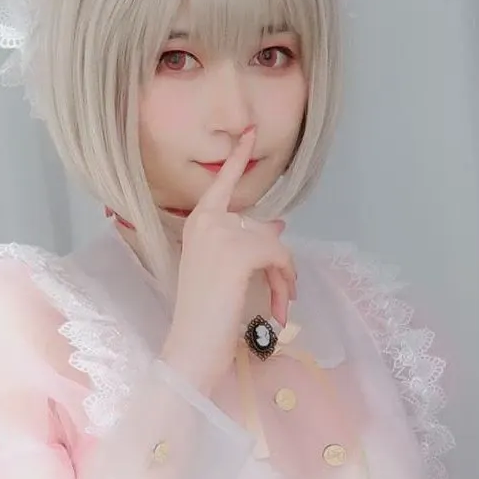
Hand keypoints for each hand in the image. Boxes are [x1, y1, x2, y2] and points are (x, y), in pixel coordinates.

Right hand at [163, 125, 297, 392]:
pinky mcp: (237, 252)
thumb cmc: (205, 317)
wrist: (191, 346)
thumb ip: (247, 245)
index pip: (221, 184)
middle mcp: (206, 222)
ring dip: (285, 278)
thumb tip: (279, 225)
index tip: (251, 131)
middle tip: (284, 294)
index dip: (237, 157)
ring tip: (282, 305)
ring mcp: (221, 234)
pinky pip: (279, 257)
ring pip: (275, 245)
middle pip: (263, 229)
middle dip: (279, 264)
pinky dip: (286, 283)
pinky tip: (279, 307)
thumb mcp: (226, 274)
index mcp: (198, 224)